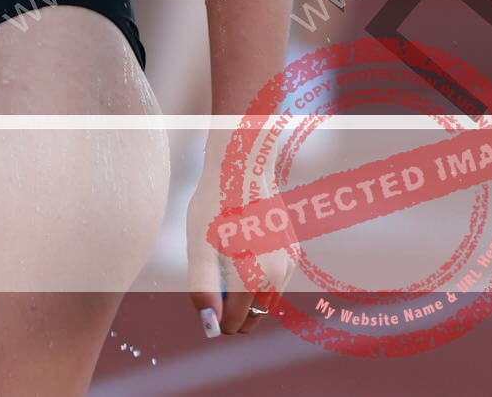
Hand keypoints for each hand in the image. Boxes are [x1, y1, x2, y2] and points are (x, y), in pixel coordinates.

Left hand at [186, 166, 291, 338]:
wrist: (244, 166)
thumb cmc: (216, 203)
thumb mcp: (199, 245)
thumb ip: (203, 288)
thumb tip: (210, 324)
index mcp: (252, 279)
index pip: (235, 322)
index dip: (216, 319)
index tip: (205, 300)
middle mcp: (277, 277)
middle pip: (253, 315)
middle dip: (233, 310)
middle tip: (214, 284)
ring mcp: (289, 265)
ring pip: (266, 300)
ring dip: (247, 295)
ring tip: (226, 264)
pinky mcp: (293, 252)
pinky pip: (276, 280)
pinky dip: (260, 279)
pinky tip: (243, 252)